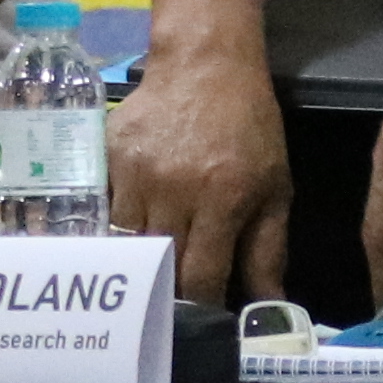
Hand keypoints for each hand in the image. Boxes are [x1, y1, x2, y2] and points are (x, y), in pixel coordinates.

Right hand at [109, 41, 292, 305]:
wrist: (205, 64)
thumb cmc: (249, 128)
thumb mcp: (275, 187)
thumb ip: (268, 251)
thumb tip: (268, 308)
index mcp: (223, 199)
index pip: (200, 278)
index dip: (200, 307)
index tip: (202, 319)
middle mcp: (176, 190)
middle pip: (161, 267)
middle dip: (169, 290)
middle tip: (175, 303)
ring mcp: (136, 174)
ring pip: (128, 244)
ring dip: (141, 261)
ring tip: (150, 269)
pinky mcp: (109, 159)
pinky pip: (107, 213)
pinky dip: (120, 229)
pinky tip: (129, 232)